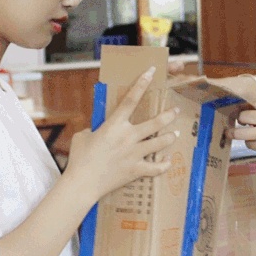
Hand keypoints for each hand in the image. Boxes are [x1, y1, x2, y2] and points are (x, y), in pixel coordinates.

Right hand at [64, 67, 178, 201]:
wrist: (82, 183)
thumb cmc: (79, 158)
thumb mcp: (83, 136)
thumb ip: (95, 129)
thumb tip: (99, 131)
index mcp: (114, 125)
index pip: (131, 99)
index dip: (142, 83)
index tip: (151, 72)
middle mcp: (128, 137)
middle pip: (155, 122)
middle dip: (168, 115)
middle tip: (176, 111)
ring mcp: (134, 154)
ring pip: (160, 142)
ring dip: (170, 137)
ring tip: (175, 133)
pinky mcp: (136, 170)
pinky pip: (156, 168)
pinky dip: (164, 165)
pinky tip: (167, 161)